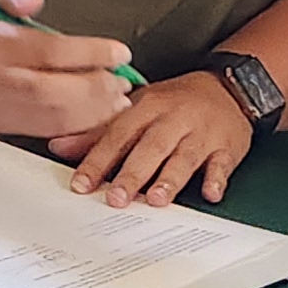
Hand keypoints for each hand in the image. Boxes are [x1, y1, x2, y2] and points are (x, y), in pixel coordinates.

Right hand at [0, 0, 134, 143]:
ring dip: (95, 111)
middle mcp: (1, 81)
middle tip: (123, 79)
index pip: (50, 51)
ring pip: (57, 117)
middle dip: (97, 87)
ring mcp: (8, 109)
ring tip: (120, 99)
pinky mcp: (14, 128)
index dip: (89, 53)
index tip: (118, 52)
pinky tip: (101, 116)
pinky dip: (82, 127)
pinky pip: (52, 132)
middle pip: (57, 91)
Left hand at [48, 71, 255, 206]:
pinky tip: (210, 194)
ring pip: (185, 156)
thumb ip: (99, 130)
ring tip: (156, 200)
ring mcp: (202, 133)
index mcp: (148, 107)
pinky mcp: (227, 147)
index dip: (98, 159)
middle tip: (116, 198)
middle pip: (151, 147)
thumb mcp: (138, 107)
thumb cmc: (176, 102)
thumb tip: (59, 146)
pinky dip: (217, 179)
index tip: (81, 184)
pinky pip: (222, 164)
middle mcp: (174, 119)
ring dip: (170, 179)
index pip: (118, 134)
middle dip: (132, 173)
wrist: (228, 87)